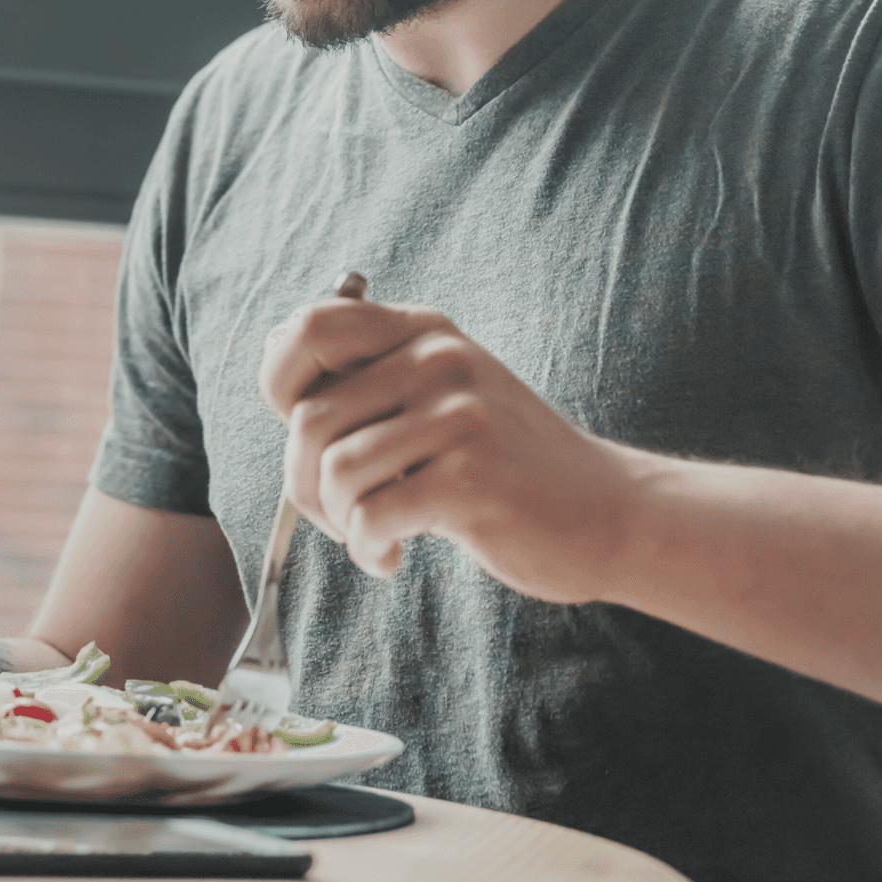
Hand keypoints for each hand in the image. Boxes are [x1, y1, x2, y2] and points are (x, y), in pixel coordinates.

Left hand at [259, 298, 644, 601]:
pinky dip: (366, 549)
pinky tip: (392, 555)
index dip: (280, 384)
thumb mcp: (442, 395)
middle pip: (308, 419)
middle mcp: (439, 359)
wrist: (608, 512)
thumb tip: (273, 348)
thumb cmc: (506, 464)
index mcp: (424, 332)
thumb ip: (370, 376)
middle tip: (339, 515)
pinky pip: (369, 517)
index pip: (309, 327)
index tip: (306, 436)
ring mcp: (458, 416)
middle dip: (303, 484)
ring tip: (372, 534)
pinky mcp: (470, 478)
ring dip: (337, 522)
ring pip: (334, 472)